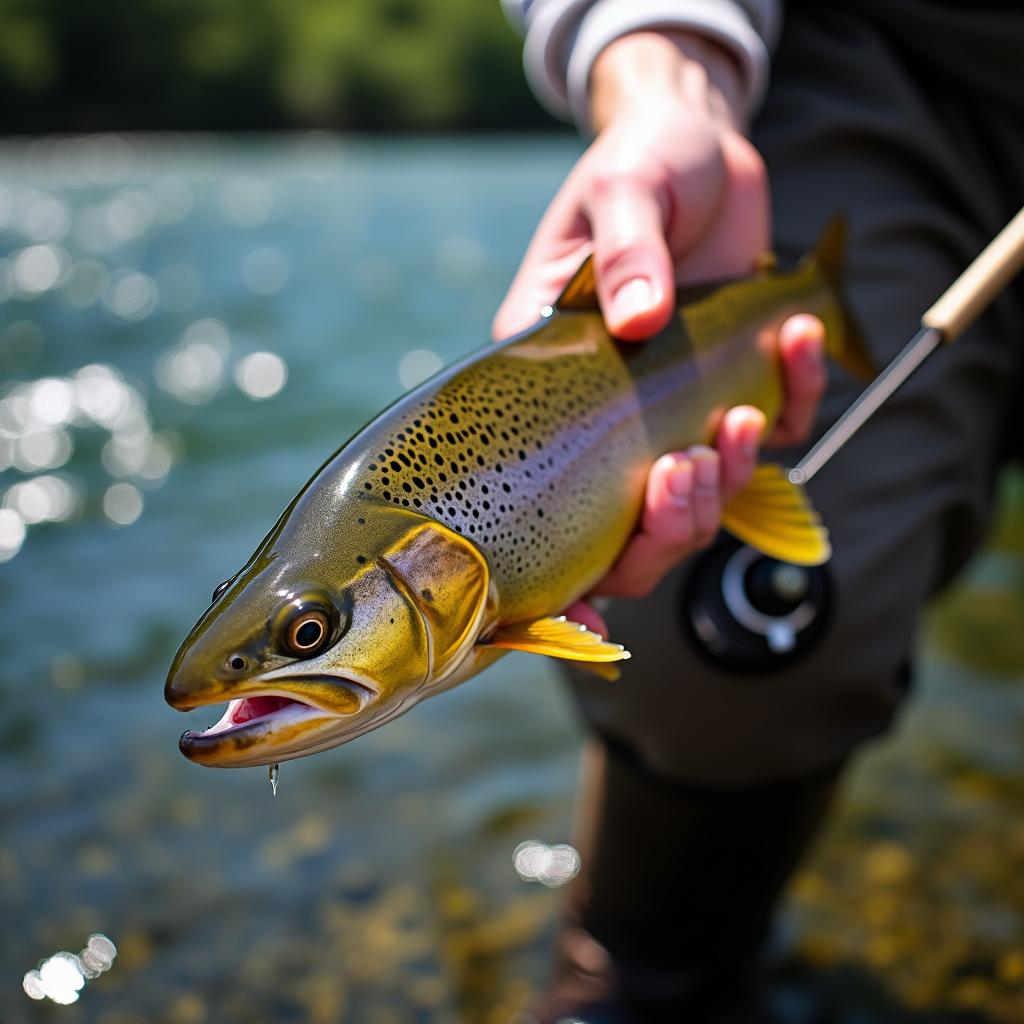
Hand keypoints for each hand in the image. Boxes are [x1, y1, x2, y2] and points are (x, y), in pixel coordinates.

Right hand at [491, 32, 825, 631]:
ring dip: (731, 477)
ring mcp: (676, 413)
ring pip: (704, 500)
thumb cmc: (637, 167)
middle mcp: (609, 422)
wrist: (695, 144)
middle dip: (669, 525)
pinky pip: (776, 427)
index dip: (558, 583)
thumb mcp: (621, 190)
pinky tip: (799, 340)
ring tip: (746, 415)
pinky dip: (798, 397)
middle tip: (691, 465)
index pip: (539, 509)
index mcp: (549, 392)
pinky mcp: (738, 387)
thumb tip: (641, 319)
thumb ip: (625, 251)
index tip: (585, 620)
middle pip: (632, 531)